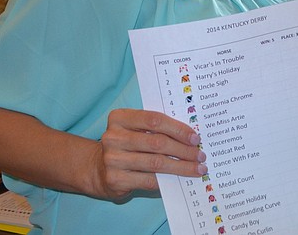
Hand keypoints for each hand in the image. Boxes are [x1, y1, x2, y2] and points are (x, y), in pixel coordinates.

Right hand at [91, 108, 205, 201]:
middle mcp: (113, 137)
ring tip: (197, 169)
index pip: (154, 119)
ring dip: (181, 167)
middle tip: (200, 155)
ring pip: (156, 162)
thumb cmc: (126, 144)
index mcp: (119, 118)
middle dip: (183, 150)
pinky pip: (149, 180)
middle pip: (157, 142)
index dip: (178, 129)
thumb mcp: (135, 129)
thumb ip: (156, 128)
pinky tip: (179, 180)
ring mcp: (112, 159)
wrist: (98, 169)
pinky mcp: (115, 179)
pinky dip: (167, 180)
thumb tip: (190, 136)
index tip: (195, 138)